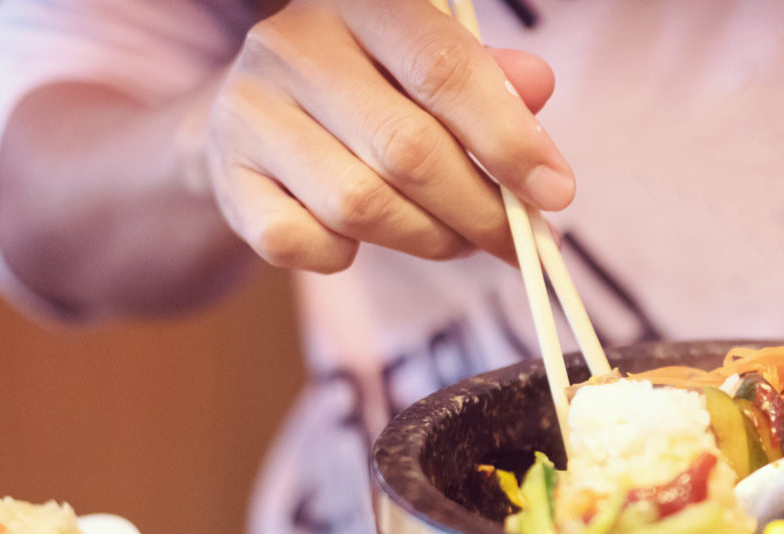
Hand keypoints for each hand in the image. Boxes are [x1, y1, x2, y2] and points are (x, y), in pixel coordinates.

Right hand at [203, 0, 572, 272]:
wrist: (255, 119)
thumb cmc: (372, 94)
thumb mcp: (431, 70)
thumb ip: (487, 81)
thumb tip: (538, 87)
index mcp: (359, 2)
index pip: (444, 68)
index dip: (509, 139)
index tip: (556, 193)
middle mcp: (293, 43)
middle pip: (408, 150)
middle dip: (478, 211)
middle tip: (516, 240)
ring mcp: (250, 109)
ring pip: (362, 206)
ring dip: (427, 240)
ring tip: (450, 238)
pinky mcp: (227, 178)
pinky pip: (307, 245)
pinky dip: (346, 257)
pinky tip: (359, 237)